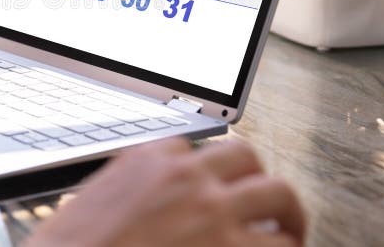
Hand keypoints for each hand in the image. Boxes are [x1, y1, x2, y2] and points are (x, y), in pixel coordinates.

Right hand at [28, 138, 304, 246]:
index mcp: (148, 158)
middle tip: (268, 204)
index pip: (196, 149)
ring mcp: (212, 210)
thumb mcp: (94, 201)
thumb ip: (134, 192)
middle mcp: (185, 175)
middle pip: (245, 156)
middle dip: (260, 179)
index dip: (208, 174)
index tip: (214, 190)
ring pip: (277, 194)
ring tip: (289, 234)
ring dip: (287, 216)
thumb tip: (156, 206)